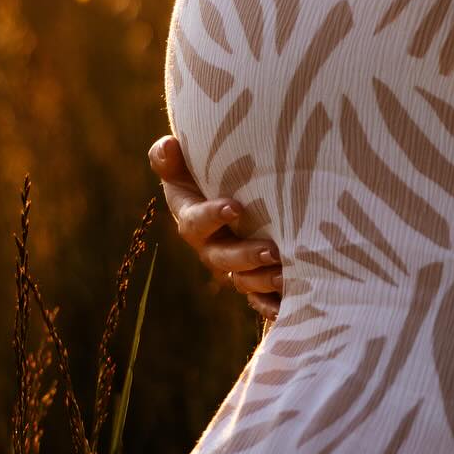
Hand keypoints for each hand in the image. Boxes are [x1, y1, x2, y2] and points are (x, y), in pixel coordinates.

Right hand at [148, 135, 281, 321]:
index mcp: (191, 218)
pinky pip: (257, 298)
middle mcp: (209, 245)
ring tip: (285, 273)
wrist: (230, 190)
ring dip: (261, 280)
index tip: (235, 207)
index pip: (196, 222)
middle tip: (272, 250)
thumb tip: (167, 147)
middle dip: (245, 257)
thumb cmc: (204, 171)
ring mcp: (231, 264)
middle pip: (221, 258)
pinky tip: (286, 306)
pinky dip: (270, 305)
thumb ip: (169, 156)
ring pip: (241, 280)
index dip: (212, 217)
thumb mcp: (183, 162)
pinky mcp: (251, 276)